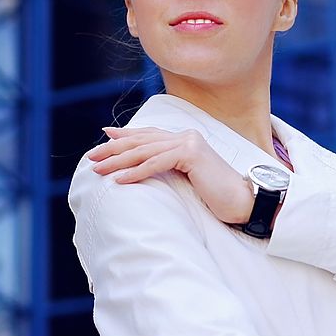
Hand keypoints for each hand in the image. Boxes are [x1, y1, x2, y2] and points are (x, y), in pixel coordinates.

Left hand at [86, 127, 253, 224]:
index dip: (126, 135)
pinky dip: (136, 172)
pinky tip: (119, 179)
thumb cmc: (217, 195)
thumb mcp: (189, 177)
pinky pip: (156, 163)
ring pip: (145, 151)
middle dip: (114, 149)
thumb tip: (145, 167)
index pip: (149, 134)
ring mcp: (189, 142)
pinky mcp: (192, 154)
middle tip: (92, 157)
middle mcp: (186, 136)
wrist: (243, 201)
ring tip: (98, 170)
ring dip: (118, 161)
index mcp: (186, 139)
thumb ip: (171, 166)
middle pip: (142, 141)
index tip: (105, 136)